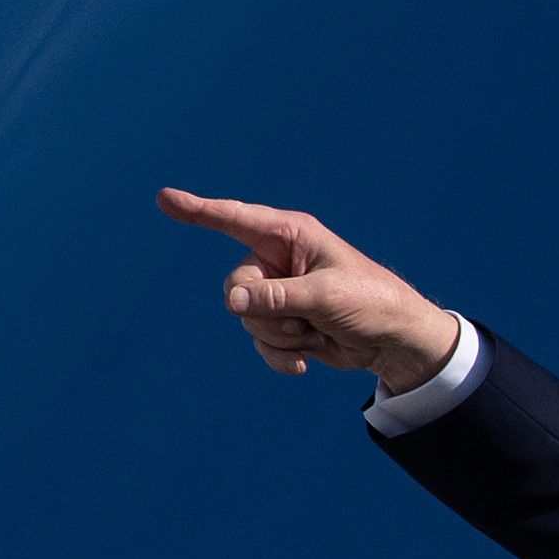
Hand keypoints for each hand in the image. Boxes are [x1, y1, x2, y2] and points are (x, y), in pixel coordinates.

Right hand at [157, 188, 458, 392]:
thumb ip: (277, 298)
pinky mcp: (283, 322)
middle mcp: (279, 260)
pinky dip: (280, 354)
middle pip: (236, 286)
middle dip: (267, 312)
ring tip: (316, 331)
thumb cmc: (371, 303)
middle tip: (305, 318)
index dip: (199, 210)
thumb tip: (232, 301)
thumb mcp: (325, 297)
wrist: (394, 342)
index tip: (165, 199)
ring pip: (246, 317)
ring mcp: (279, 293)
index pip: (235, 219)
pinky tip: (307, 360)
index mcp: (291, 235)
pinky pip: (259, 341)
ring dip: (281, 334)